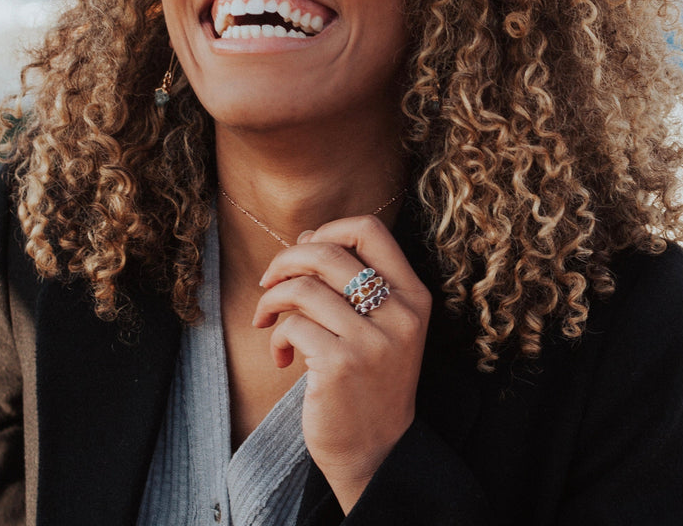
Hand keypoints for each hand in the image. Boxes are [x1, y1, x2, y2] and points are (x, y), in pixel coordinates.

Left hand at [253, 215, 431, 512]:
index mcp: (414, 296)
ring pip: (303, 288)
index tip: (304, 252)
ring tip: (268, 322)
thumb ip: (351, 282)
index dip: (328, 230)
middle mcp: (400, 314)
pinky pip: (292, 326)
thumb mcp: (378, 327)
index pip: (370, 230)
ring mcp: (372, 341)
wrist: (376, 453)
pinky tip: (283, 358)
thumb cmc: (368, 382)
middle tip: (269, 283)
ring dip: (272, 301)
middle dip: (285, 261)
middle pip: (328, 252)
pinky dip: (277, 338)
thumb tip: (306, 237)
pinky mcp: (341, 366)